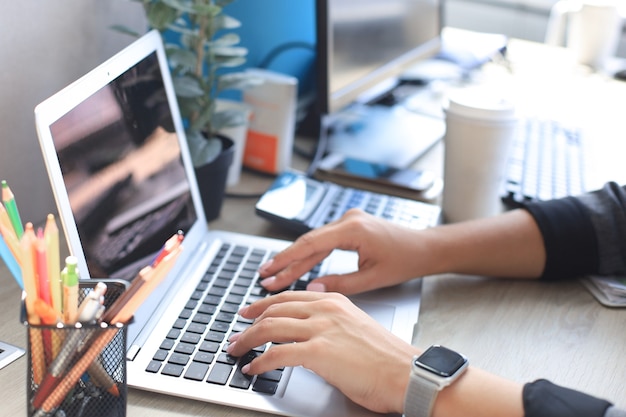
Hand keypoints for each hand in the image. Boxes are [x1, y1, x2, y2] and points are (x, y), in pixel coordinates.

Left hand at [227, 291, 419, 413]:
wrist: (407, 372)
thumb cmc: (386, 358)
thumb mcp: (355, 327)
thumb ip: (331, 322)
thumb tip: (309, 331)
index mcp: (334, 301)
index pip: (288, 297)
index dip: (263, 304)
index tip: (249, 311)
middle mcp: (325, 310)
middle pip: (274, 310)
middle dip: (249, 323)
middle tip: (236, 334)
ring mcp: (322, 329)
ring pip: (270, 328)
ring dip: (247, 341)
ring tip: (237, 351)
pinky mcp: (319, 352)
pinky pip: (277, 354)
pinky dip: (259, 362)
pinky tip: (253, 368)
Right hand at [258, 209, 426, 294]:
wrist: (424, 248)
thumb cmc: (405, 260)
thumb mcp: (372, 278)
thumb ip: (340, 283)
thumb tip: (313, 289)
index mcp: (353, 229)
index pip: (311, 244)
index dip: (287, 259)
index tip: (270, 271)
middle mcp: (348, 220)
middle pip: (308, 242)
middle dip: (286, 261)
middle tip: (265, 276)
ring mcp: (349, 220)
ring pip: (314, 241)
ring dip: (296, 259)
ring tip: (276, 274)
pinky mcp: (350, 226)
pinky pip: (324, 240)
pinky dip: (310, 254)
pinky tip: (297, 266)